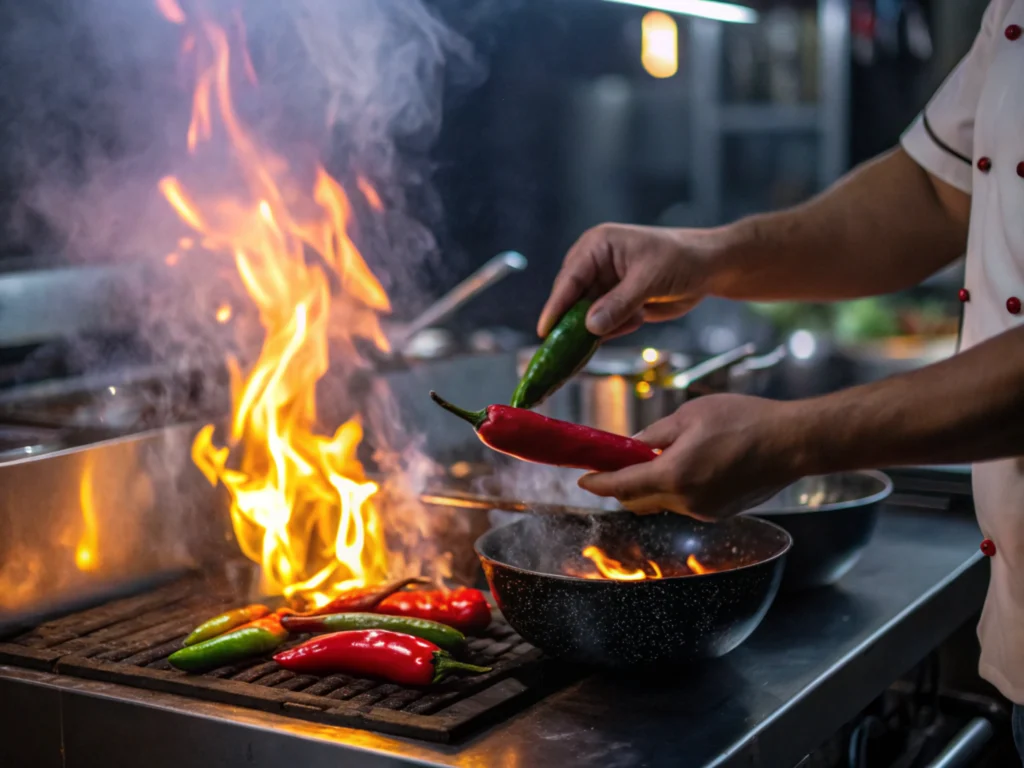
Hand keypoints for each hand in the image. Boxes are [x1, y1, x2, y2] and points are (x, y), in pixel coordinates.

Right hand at [538, 223, 722, 338]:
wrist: (709, 268)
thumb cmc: (681, 259)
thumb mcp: (649, 279)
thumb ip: (619, 303)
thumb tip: (590, 327)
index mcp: (597, 246)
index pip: (569, 279)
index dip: (556, 306)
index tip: (545, 330)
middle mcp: (595, 263)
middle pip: (572, 299)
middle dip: (576, 322)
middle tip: (570, 347)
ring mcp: (605, 284)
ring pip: (586, 315)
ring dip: (601, 327)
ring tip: (629, 322)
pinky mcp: (616, 302)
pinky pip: (604, 323)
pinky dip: (615, 329)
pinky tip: (637, 320)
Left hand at [578, 394, 805, 520]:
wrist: (793, 442)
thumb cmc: (744, 420)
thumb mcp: (690, 415)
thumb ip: (655, 435)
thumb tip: (633, 446)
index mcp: (674, 475)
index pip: (622, 485)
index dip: (598, 483)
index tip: (583, 480)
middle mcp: (686, 501)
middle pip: (637, 500)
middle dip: (622, 485)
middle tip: (617, 463)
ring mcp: (704, 511)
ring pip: (662, 502)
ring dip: (653, 484)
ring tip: (666, 455)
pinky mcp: (720, 513)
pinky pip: (685, 503)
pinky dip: (677, 488)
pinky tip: (692, 464)